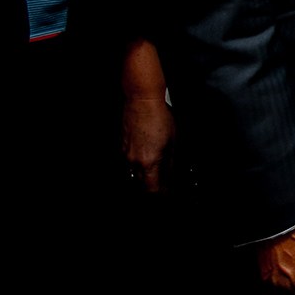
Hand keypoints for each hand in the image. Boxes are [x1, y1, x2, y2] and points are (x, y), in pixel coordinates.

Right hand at [119, 40, 174, 192]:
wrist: (142, 102)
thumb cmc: (160, 118)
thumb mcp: (173, 141)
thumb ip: (171, 161)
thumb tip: (171, 173)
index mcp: (149, 162)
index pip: (153, 188)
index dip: (161, 193)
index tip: (166, 192)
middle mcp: (134, 161)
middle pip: (141, 183)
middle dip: (151, 185)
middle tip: (162, 182)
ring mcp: (125, 154)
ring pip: (133, 173)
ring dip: (144, 175)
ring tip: (154, 170)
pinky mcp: (121, 147)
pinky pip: (128, 162)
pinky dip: (137, 163)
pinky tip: (146, 156)